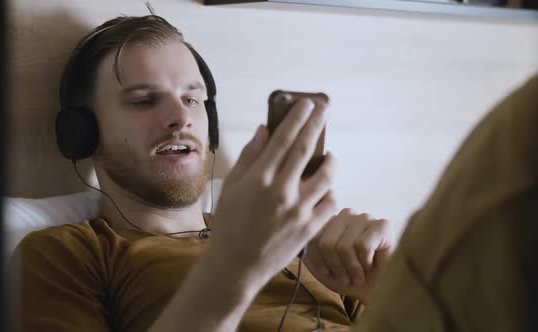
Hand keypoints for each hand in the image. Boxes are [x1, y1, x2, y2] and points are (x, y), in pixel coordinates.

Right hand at [209, 98, 339, 287]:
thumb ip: (249, 156)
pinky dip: (330, 192)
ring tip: (329, 157)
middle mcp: (282, 190)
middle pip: (307, 149)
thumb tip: (264, 130)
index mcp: (260, 178)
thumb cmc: (230, 224)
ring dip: (331, 161)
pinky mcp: (310, 228)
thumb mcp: (231, 186)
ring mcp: (299, 210)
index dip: (297, 117)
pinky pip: (331, 202)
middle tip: (325, 109)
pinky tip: (324, 189)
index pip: (284, 138)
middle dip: (317, 124)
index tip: (307, 103)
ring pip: (327, 176)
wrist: (236, 265)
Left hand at [303, 209, 394, 302]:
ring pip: (344, 245)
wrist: (379, 293)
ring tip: (358, 275)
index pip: (312, 235)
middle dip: (335, 267)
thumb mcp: (323, 270)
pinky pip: (363, 245)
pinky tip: (372, 266)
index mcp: (330, 221)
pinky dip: (365, 263)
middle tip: (346, 278)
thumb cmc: (351, 280)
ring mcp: (364, 218)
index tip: (328, 272)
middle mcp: (346, 215)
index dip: (318, 260)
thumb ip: (308, 256)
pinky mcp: (382, 225)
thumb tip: (298, 249)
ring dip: (351, 268)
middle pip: (326, 242)